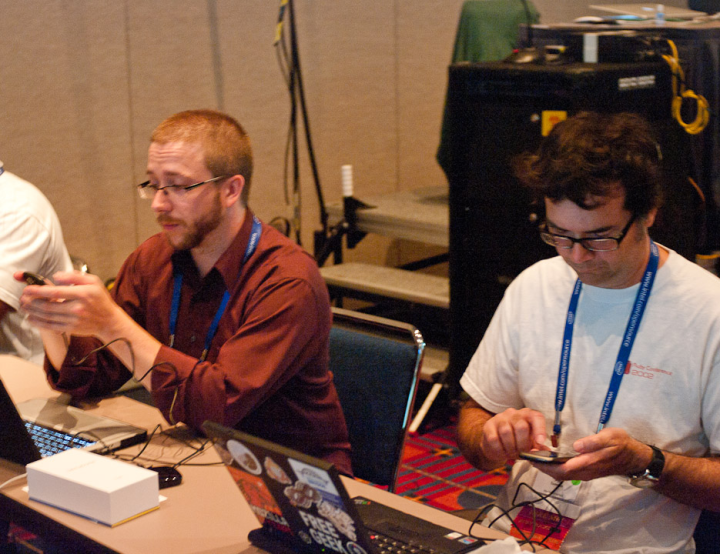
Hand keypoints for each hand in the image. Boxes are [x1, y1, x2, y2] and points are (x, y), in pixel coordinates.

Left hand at [16, 270, 122, 340]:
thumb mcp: (93, 281)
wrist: (109, 320)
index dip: (39, 291)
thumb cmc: (100, 299)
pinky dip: (38, 323)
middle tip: (23, 298)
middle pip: (48, 306)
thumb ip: (74, 276)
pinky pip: (51, 326)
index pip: (56, 292)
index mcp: (83, 294)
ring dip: (32, 312)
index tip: (27, 289)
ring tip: (24, 306)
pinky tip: (31, 318)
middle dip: (32, 302)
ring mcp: (74, 320)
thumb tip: (55, 276)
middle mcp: (78, 308)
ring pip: (47, 316)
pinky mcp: (71, 329)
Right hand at [481, 407, 548, 463]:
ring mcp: (500, 418)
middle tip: (520, 453)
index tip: (540, 442)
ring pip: (506, 432)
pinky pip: (494, 439)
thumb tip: (546, 453)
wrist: (496, 444)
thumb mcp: (530, 445)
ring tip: (511, 453)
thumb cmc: (517, 442)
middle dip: (522, 444)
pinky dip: (499, 450)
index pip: (536, 417)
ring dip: (510, 448)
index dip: (540, 429)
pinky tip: (502, 452)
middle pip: (521, 426)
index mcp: (528, 415)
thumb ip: (539, 448)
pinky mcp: (488, 425)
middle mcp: (514, 413)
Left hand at [532, 427, 652, 481]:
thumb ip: (593, 442)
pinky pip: (568, 473)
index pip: (561, 469)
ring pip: (562, 475)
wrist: (634, 457)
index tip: (532, 458)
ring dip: (548, 468)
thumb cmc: (622, 444)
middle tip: (528, 457)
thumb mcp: (610, 437)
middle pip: (558, 474)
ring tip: (536, 457)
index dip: (545, 465)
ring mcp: (586, 474)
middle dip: (542, 467)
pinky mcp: (587, 472)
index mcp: (588, 463)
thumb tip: (576, 446)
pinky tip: (551, 459)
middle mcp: (585, 472)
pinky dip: (556, 468)